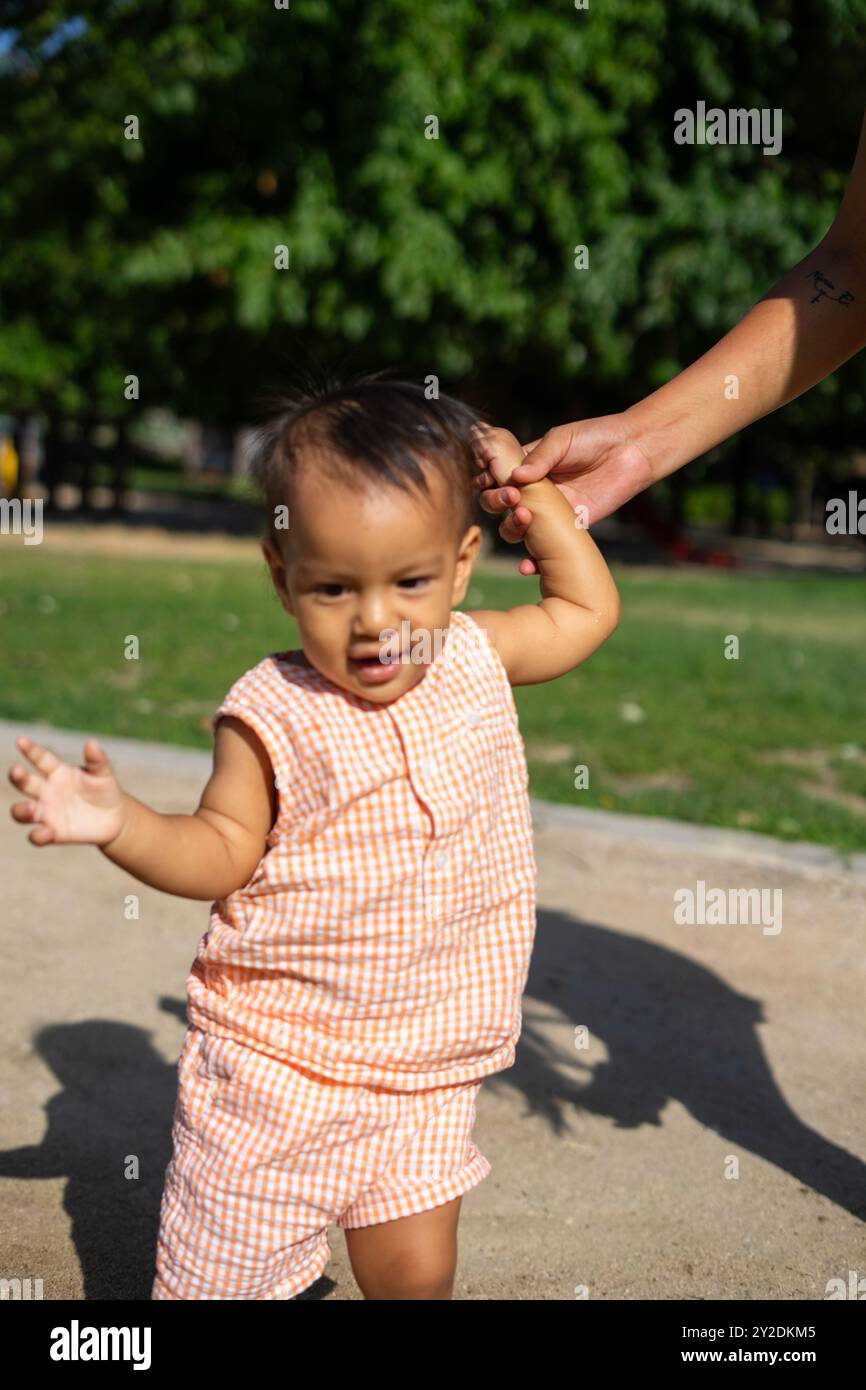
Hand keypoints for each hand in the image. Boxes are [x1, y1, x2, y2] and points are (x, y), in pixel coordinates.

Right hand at [8, 734, 125, 845]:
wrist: (115, 818)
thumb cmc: (105, 790)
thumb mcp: (104, 774)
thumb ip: (97, 760)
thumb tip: (92, 743)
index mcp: (57, 772)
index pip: (40, 759)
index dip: (30, 750)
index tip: (21, 740)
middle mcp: (46, 791)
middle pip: (24, 783)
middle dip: (18, 777)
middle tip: (17, 771)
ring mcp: (47, 813)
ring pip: (22, 811)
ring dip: (21, 809)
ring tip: (31, 807)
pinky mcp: (52, 833)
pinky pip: (36, 836)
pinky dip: (38, 835)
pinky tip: (49, 832)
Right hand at [473, 412, 654, 574]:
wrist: (633, 452)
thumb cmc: (596, 436)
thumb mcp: (563, 439)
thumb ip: (541, 456)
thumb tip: (516, 478)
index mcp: (526, 465)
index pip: (495, 475)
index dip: (487, 480)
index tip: (488, 480)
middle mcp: (533, 490)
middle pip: (498, 503)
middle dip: (496, 502)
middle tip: (511, 499)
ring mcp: (548, 511)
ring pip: (515, 527)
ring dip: (512, 528)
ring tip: (524, 522)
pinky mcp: (567, 527)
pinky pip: (544, 548)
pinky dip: (532, 561)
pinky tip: (527, 566)